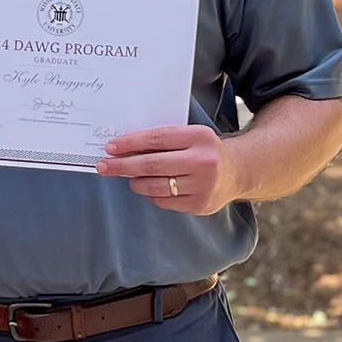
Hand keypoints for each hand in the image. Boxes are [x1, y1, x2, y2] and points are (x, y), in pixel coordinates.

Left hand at [95, 124, 235, 214]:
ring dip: (135, 182)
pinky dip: (152, 194)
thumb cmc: (204, 151)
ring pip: (154, 186)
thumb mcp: (190, 136)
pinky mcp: (199, 205)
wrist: (237, 172)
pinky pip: (163, 201)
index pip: (156, 139)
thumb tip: (123, 148)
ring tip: (131, 178)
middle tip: (104, 166)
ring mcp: (202, 185)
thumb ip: (163, 140)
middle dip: (122, 166)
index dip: (129, 144)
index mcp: (199, 137)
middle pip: (151, 165)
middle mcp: (203, 161)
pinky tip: (153, 188)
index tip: (110, 148)